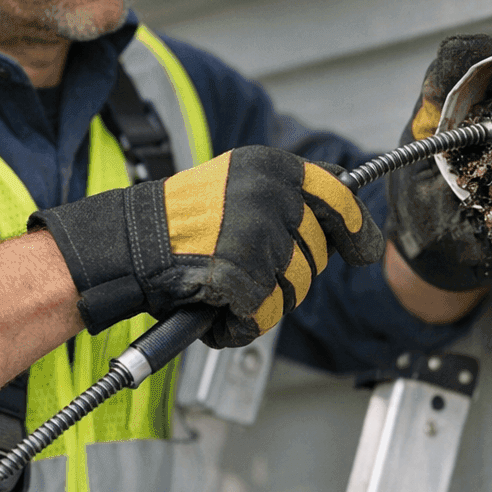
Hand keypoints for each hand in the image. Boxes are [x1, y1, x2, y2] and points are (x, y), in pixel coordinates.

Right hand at [30, 146, 384, 346]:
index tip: (361, 250)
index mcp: (273, 167)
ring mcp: (258, 235)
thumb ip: (289, 189)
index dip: (356, 229)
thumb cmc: (182, 221)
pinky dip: (241, 324)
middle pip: (317, 253)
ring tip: (228, 286)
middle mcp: (271, 195)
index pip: (340, 196)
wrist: (130, 243)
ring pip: (295, 288)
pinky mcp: (242, 276)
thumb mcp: (241, 182)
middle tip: (249, 269)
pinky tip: (217, 310)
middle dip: (291, 272)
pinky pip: (264, 315)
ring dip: (266, 300)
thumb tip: (347, 195)